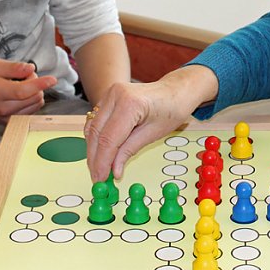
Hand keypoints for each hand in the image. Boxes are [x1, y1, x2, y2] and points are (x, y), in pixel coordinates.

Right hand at [0, 59, 56, 126]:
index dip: (40, 84)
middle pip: (34, 96)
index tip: (53, 79)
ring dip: (34, 92)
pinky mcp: (9, 122)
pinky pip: (31, 111)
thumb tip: (31, 68)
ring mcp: (6, 117)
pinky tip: (20, 95)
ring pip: (36, 104)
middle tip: (22, 75)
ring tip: (19, 85)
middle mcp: (2, 108)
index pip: (24, 91)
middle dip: (35, 83)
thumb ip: (13, 67)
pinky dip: (31, 101)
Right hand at [85, 65, 217, 182]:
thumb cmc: (171, 109)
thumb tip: (113, 171)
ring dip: (93, 150)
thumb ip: (129, 151)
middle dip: (95, 158)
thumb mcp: (153, 134)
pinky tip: (100, 153)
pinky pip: (96, 121)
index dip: (102, 162)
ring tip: (98, 169)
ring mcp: (110, 94)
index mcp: (130, 103)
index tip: (100, 178)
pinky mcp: (108, 97)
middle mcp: (115, 95)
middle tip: (97, 178)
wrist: (175, 91)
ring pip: (93, 128)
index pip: (108, 139)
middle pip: (96, 133)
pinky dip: (96, 138)